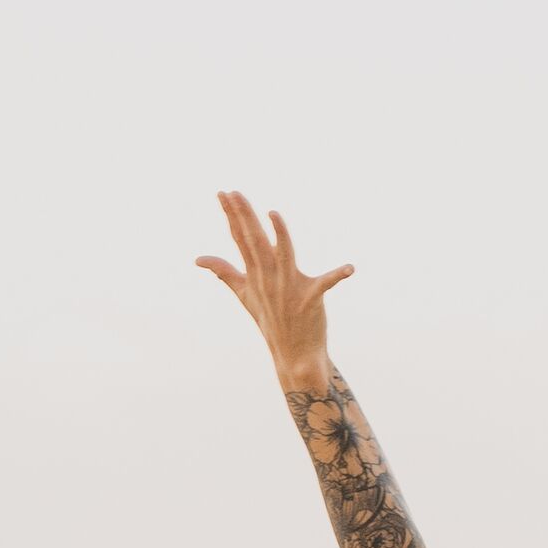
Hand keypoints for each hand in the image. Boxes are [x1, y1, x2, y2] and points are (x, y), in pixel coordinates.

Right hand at [196, 190, 352, 393]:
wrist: (293, 354)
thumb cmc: (270, 321)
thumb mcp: (244, 294)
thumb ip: (224, 272)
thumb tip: (198, 259)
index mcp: (255, 275)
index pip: (240, 239)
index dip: (232, 216)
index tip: (223, 193)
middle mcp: (269, 279)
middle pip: (255, 243)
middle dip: (245, 216)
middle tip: (235, 193)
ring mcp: (289, 289)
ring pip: (283, 255)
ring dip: (280, 235)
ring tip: (273, 214)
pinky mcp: (311, 299)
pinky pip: (326, 284)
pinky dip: (337, 277)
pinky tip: (349, 269)